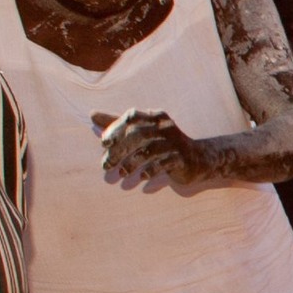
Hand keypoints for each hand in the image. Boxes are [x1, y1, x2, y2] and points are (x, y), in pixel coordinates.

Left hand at [93, 109, 215, 194]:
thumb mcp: (144, 131)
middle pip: (138, 135)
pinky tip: (141, 178)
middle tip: (106, 165)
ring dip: (130, 164)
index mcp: (156, 117)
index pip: (132, 116)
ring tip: (121, 173)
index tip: (104, 143)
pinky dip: (148, 172)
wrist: (199, 158)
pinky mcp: (182, 159)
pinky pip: (161, 165)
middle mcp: (166, 127)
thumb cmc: (165, 144)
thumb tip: (92, 115)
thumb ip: (119, 124)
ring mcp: (175, 143)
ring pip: (148, 152)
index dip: (116, 128)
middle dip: (119, 151)